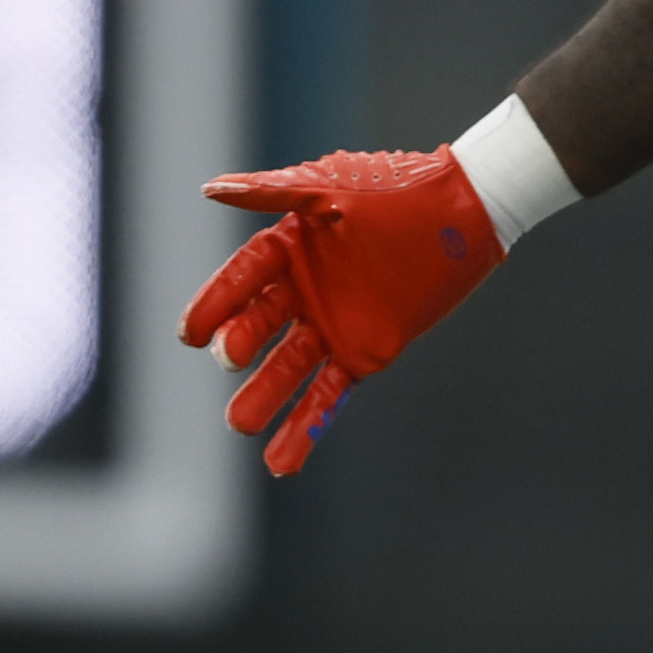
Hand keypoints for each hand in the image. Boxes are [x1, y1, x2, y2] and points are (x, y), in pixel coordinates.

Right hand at [176, 147, 510, 476]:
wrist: (462, 212)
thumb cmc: (396, 190)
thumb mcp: (328, 188)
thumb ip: (271, 193)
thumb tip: (210, 191)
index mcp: (288, 249)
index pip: (242, 280)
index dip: (216, 303)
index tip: (190, 333)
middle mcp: (303, 292)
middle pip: (260, 325)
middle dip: (240, 345)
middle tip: (229, 359)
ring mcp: (332, 325)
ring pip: (288, 367)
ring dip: (264, 396)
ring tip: (239, 423)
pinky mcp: (364, 353)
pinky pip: (329, 395)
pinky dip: (306, 428)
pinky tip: (279, 464)